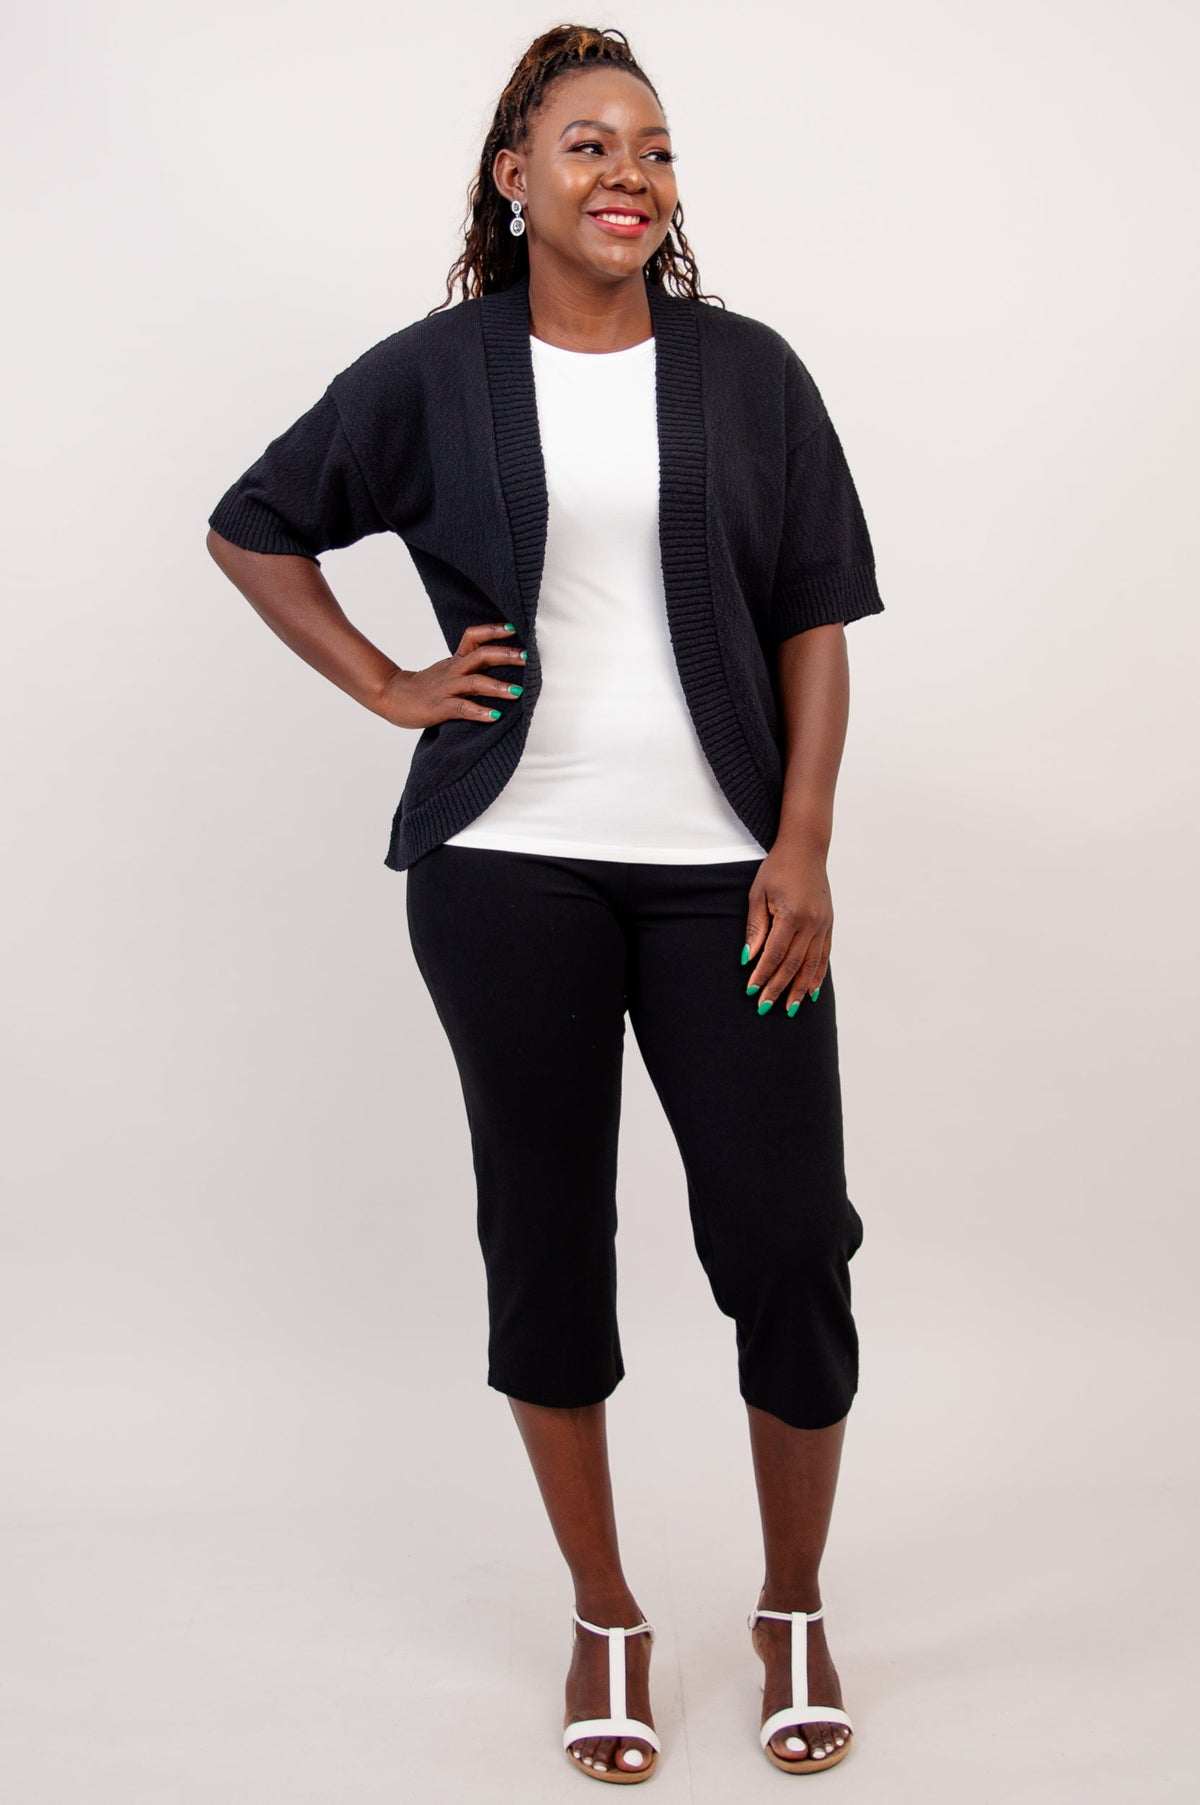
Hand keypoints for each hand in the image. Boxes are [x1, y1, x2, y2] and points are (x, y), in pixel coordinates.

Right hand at [373, 622, 527, 728]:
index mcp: (456, 660)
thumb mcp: (447, 670)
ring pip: (475, 682)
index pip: (474, 637)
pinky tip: (494, 716)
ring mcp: (446, 689)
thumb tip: (496, 662)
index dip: (493, 631)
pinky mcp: (440, 707)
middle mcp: (453, 671)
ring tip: (518, 692)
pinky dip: (479, 711)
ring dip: (497, 686)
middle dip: (505, 656)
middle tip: (527, 658)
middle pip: (481, 656)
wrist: (391, 696)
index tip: (514, 629)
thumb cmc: (424, 686)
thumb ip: (468, 666)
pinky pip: (462, 708)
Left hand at [741, 838, 832, 1012]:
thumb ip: (755, 926)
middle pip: (793, 964)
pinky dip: (817, 976)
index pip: (774, 953)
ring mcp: (824, 924)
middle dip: (778, 988)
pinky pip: (824, 956)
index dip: (762, 974)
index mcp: (792, 915)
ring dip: (799, 989)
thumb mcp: (758, 894)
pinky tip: (811, 992)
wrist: (806, 849)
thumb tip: (748, 958)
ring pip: (811, 965)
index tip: (751, 991)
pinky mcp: (829, 924)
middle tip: (765, 1007)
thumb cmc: (777, 869)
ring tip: (790, 1009)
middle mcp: (811, 923)